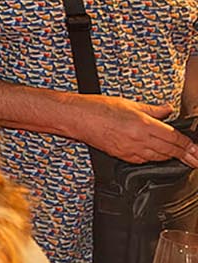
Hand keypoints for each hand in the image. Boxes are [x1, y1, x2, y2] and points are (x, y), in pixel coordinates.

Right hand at [71, 96, 197, 167]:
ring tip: (181, 158)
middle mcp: (139, 139)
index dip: (188, 145)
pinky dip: (153, 158)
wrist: (77, 118)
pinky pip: (143, 159)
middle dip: (185, 155)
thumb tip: (167, 111)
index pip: (174, 137)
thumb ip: (152, 109)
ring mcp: (130, 149)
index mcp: (144, 124)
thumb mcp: (130, 103)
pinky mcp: (121, 155)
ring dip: (170, 157)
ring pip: (158, 157)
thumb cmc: (98, 108)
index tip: (196, 150)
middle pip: (169, 151)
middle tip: (196, 159)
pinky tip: (157, 156)